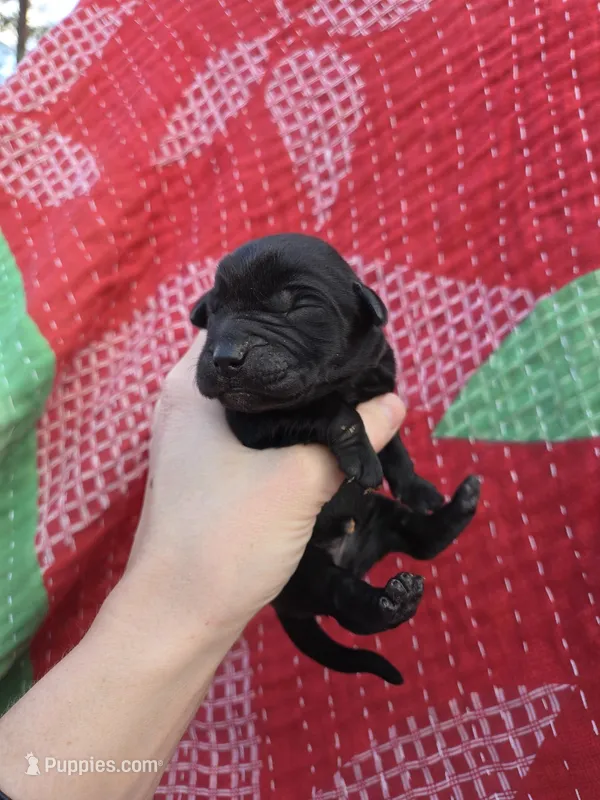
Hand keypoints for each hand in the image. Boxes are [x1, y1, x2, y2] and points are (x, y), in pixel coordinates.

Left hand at [122, 333, 405, 645]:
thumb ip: (351, 435)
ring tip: (352, 397)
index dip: (295, 322)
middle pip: (256, 365)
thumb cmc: (226, 538)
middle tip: (359, 365)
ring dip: (299, 406)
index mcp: (193, 385)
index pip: (244, 322)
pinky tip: (324, 439)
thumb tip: (394, 401)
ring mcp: (193, 440)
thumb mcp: (300, 480)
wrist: (179, 618)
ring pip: (257, 405)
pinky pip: (253, 435)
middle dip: (306, 368)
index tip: (342, 327)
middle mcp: (187, 403)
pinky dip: (286, 434)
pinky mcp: (206, 471)